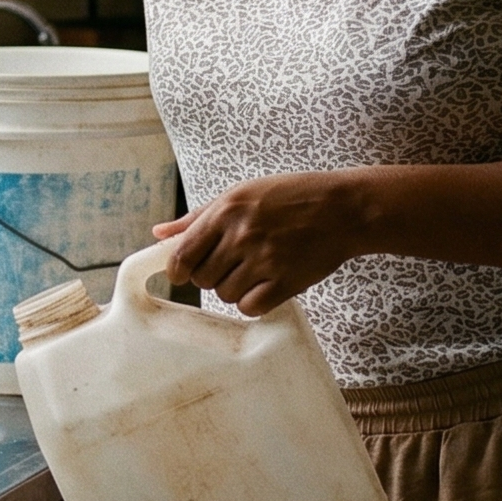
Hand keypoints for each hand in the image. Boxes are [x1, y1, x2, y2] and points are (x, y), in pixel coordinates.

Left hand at [152, 169, 376, 315]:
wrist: (342, 209)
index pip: (182, 254)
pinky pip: (250, 307)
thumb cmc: (290, 196)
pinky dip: (252, 302)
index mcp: (226, 211)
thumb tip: (158, 233)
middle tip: (231, 264)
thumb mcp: (241, 193)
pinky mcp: (285, 280)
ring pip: (224, 295)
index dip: (177, 270)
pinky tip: (264, 285)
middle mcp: (241, 235)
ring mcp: (264, 259)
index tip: (182, 273)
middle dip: (210, 276)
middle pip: (202, 278)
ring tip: (254, 269)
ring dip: (233, 288)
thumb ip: (197, 217)